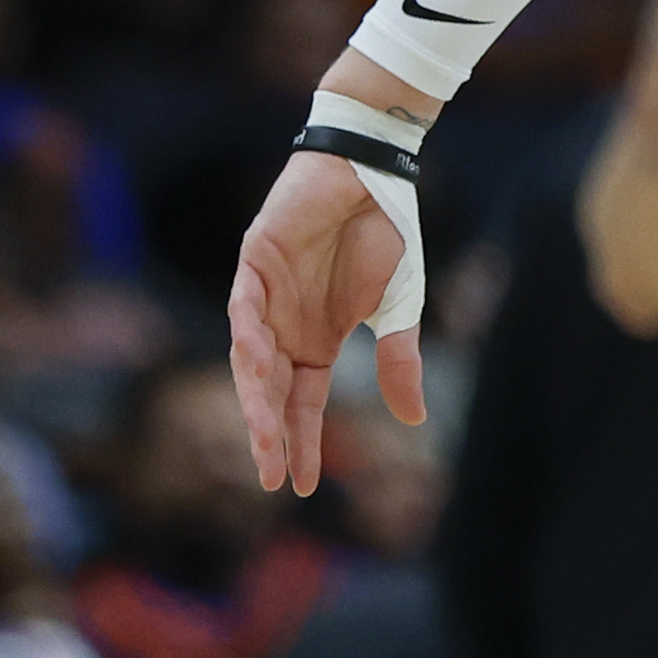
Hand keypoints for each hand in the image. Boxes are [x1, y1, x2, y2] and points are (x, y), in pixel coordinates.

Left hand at [229, 151, 426, 495]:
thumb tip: (413, 421)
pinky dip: (247, 336)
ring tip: (263, 435)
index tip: (301, 486)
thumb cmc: (387, 232)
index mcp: (318, 339)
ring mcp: (266, 297)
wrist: (373, 171)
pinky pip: (244, 308)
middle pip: (271, 391)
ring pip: (251, 359)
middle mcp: (285, 327)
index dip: (301, 440)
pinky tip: (258, 364)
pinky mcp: (255, 264)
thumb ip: (398, 360)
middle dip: (271, 434)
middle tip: (274, 476)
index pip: (302, 402)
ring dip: (256, 397)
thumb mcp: (399, 307)